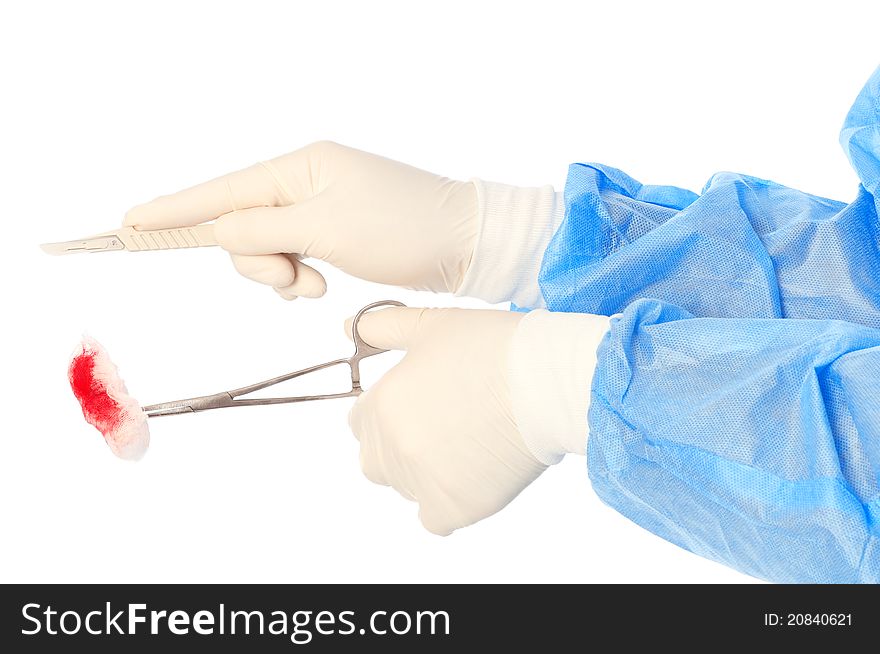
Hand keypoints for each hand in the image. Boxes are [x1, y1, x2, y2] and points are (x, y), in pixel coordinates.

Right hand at [125, 141, 477, 299]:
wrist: (464, 245)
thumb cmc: (404, 227)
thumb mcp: (328, 228)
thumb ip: (265, 230)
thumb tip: (222, 230)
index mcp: (302, 167)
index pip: (224, 190)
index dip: (177, 209)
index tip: (131, 221)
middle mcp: (306, 182)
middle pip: (243, 225)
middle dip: (258, 261)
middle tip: (294, 279)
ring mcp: (320, 208)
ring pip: (267, 247)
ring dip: (282, 274)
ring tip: (317, 285)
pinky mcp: (334, 232)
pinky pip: (293, 256)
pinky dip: (298, 277)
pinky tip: (322, 285)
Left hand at [346, 307, 547, 534]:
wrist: (546, 379)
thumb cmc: (492, 346)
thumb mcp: (431, 325)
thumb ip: (381, 328)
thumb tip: (347, 327)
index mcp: (380, 406)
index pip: (361, 423)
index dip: (391, 413)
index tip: (423, 405)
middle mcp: (391, 449)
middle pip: (377, 460)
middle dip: (401, 446)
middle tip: (446, 425)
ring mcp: (420, 482)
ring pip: (407, 488)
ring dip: (426, 472)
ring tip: (468, 444)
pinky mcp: (455, 508)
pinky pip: (434, 520)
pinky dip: (449, 503)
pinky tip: (474, 475)